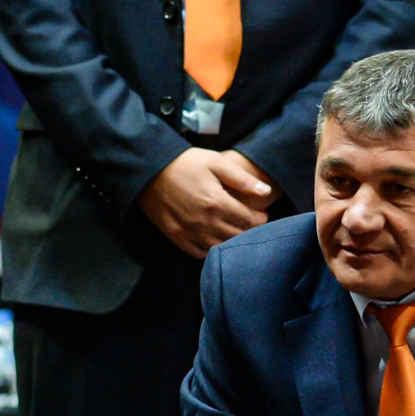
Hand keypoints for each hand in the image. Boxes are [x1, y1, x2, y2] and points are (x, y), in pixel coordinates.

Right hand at [136, 148, 270, 257]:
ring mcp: (190, 232)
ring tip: (235, 230)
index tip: (262, 214)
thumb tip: (266, 192)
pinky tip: (214, 238)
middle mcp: (205, 222)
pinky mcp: (176, 237)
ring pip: (220, 247)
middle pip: (237, 236)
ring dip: (232, 241)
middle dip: (249, 231)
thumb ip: (242, 179)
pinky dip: (210, 249)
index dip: (261, 219)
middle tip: (251, 223)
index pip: (249, 221)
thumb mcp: (215, 162)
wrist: (148, 169)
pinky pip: (199, 253)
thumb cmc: (185, 162)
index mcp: (217, 203)